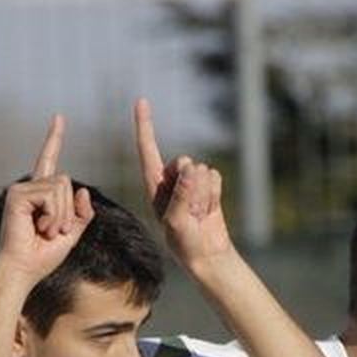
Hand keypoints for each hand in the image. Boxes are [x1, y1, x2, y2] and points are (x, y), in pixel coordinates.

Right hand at [0, 114, 94, 284]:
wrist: (22, 271)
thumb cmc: (43, 256)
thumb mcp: (72, 233)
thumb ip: (81, 213)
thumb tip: (82, 189)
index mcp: (40, 194)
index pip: (49, 161)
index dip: (54, 139)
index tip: (59, 118)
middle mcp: (28, 187)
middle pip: (67, 181)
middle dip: (68, 210)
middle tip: (53, 232)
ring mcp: (20, 190)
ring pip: (61, 187)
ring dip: (61, 216)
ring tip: (45, 231)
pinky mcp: (16, 195)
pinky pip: (51, 195)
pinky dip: (53, 215)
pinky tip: (39, 228)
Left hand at [135, 97, 234, 271]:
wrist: (207, 255)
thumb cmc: (184, 243)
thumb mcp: (176, 221)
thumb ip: (181, 193)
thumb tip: (190, 167)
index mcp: (154, 186)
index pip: (148, 150)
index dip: (145, 126)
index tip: (141, 101)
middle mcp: (170, 181)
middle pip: (184, 162)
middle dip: (191, 183)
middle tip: (190, 210)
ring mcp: (190, 183)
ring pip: (202, 169)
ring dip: (204, 193)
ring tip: (199, 213)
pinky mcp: (207, 186)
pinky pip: (215, 176)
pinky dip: (215, 193)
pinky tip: (209, 210)